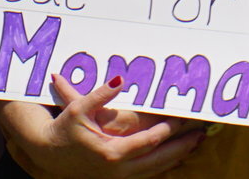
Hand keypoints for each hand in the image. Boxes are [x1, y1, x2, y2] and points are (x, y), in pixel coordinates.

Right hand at [0, 74, 204, 177]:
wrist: (48, 152)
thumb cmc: (63, 129)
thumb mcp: (78, 108)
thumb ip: (101, 93)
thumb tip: (120, 79)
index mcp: (111, 152)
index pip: (147, 142)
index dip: (165, 131)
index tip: (179, 119)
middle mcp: (118, 168)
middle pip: (158, 160)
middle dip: (181, 148)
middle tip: (200, 136)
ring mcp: (118, 176)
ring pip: (154, 169)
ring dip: (175, 158)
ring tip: (194, 145)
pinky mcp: (116, 177)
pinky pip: (146, 173)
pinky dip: (162, 165)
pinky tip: (173, 157)